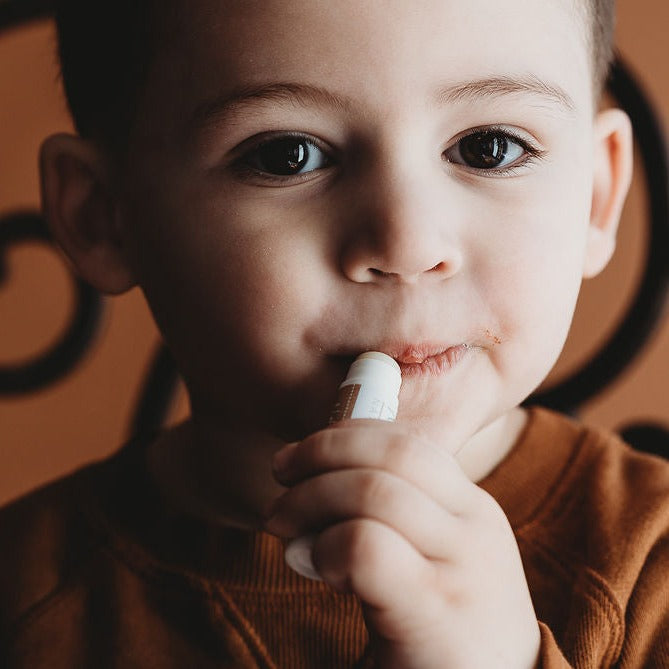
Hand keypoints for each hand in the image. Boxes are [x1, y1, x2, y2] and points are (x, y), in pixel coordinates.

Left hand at [264, 420, 539, 668]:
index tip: (298, 458)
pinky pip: (365, 547)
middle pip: (390, 453)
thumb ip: (385, 520)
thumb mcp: (430, 561)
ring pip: (373, 491)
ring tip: (285, 531)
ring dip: (310, 500)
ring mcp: (463, 567)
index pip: (405, 441)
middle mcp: (475, 527)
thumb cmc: (444, 632)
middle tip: (280, 483)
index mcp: (472, 509)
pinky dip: (327, 548)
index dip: (343, 437)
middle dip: (320, 453)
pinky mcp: (436, 612)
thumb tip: (301, 497)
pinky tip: (321, 572)